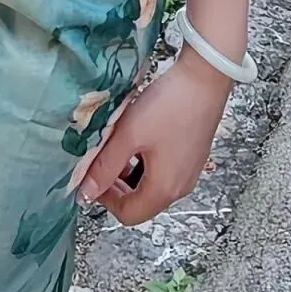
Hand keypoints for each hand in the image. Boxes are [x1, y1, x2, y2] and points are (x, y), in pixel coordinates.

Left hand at [75, 48, 231, 224]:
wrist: (205, 77)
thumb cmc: (169, 106)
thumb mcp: (129, 135)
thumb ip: (105, 167)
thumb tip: (85, 194)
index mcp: (164, 189)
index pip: (128, 214)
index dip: (105, 199)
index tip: (93, 175)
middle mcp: (180, 187)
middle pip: (141, 202)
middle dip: (117, 186)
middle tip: (103, 159)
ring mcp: (189, 172)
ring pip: (151, 184)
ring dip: (130, 171)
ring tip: (119, 143)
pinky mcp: (192, 156)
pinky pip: (163, 170)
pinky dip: (146, 161)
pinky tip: (139, 135)